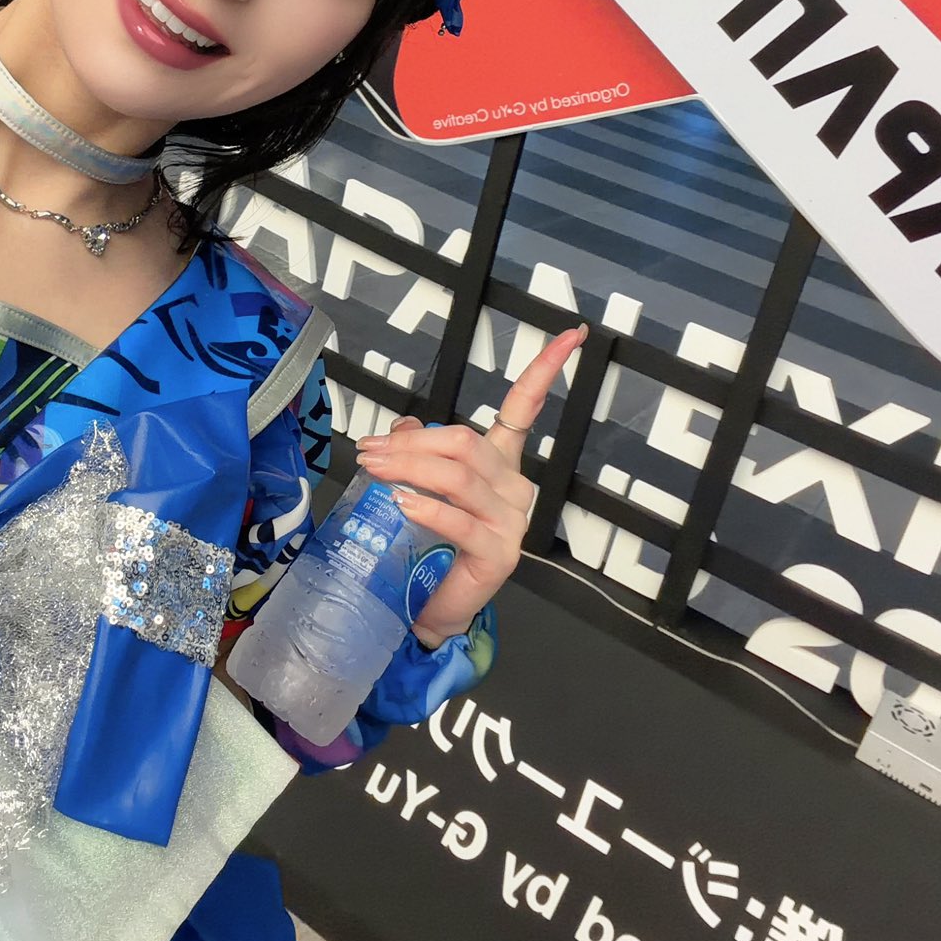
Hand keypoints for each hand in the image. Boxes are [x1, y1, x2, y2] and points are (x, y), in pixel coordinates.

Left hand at [355, 325, 587, 646]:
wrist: (435, 607)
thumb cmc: (431, 543)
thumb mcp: (423, 486)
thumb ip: (418, 451)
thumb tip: (402, 424)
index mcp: (501, 464)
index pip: (526, 409)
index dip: (547, 369)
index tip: (573, 333)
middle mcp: (513, 487)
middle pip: (464, 443)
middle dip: (412, 442)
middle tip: (367, 451)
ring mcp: (510, 521)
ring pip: (458, 476)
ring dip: (407, 467)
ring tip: (371, 470)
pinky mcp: (498, 553)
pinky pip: (458, 519)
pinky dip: (426, 506)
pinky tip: (401, 502)